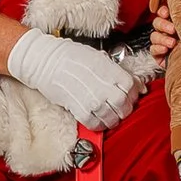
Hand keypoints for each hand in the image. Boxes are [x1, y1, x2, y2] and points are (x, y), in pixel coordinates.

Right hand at [6, 29, 139, 129]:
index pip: (130, 85)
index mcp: (106, 68)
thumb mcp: (97, 56)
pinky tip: (98, 120)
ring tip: (110, 117)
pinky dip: (98, 125)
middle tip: (121, 108)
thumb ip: (115, 70)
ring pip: (111, 116)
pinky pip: (94, 123)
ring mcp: (89, 97)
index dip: (133, 93)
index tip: (130, 95)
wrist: (45, 61)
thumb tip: (134, 83)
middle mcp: (99, 84)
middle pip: (123, 103)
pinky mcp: (77, 108)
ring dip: (113, 119)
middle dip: (125, 108)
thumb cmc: (69, 56)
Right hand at [149, 5, 178, 63]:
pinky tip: (165, 50)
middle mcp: (166, 32)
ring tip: (172, 43)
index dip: (162, 11)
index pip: (164, 13)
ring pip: (154, 36)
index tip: (167, 13)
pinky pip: (152, 49)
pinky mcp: (158, 55)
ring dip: (162, 38)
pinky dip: (158, 48)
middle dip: (163, 25)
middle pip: (157, 23)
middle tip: (173, 30)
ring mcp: (161, 43)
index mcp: (175, 23)